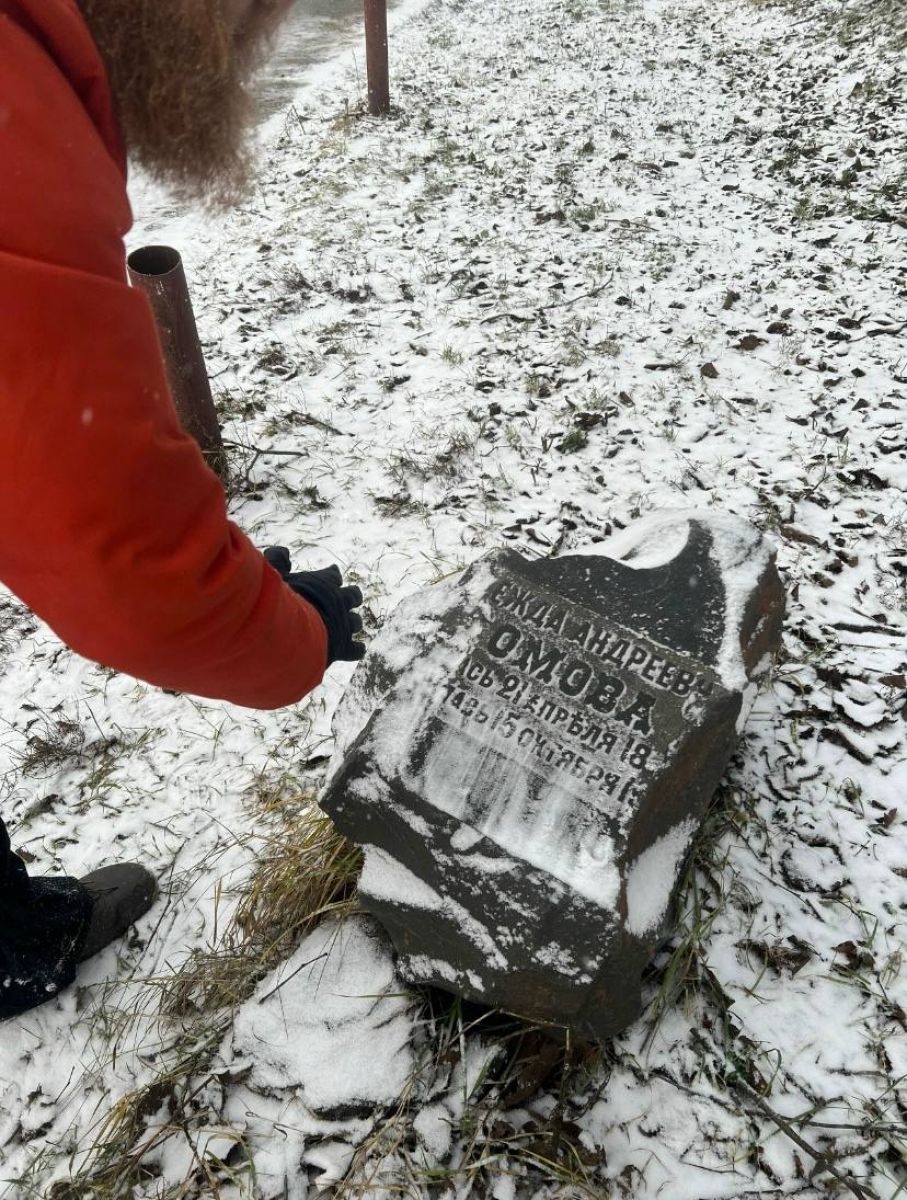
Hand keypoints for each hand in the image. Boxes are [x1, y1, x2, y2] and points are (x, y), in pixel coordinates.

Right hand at [263, 547, 364, 664]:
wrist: (292, 633)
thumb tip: (284, 551)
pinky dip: (356, 648)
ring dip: (352, 623)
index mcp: (324, 583)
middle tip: (346, 598)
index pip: (332, 575)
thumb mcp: (274, 576)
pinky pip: (357, 649)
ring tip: (347, 625)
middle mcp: (339, 602)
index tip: (332, 574)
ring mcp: (343, 625)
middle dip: (350, 596)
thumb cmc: (281, 603)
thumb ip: (277, 561)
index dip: (332, 576)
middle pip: (353, 595)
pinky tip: (355, 649)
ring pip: (356, 622)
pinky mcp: (344, 647)